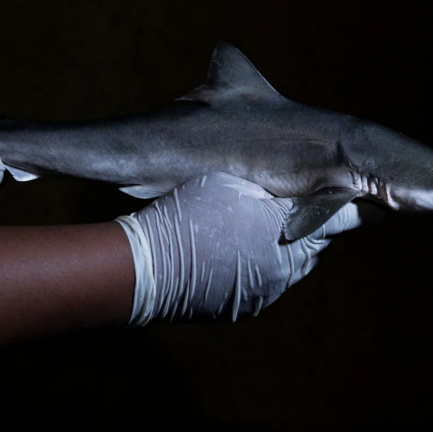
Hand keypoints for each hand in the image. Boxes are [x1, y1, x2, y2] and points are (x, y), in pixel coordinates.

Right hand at [116, 172, 381, 325]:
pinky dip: (264, 269)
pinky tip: (239, 256)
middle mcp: (286, 270)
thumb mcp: (231, 185)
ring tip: (259, 232)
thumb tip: (293, 194)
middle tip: (289, 208)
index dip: (341, 205)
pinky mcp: (247, 308)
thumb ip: (270, 190)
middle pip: (317, 246)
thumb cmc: (188, 214)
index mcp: (289, 234)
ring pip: (294, 268)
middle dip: (310, 227)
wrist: (150, 264)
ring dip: (288, 250)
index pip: (338, 220)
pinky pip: (269, 285)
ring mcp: (267, 293)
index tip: (343, 195)